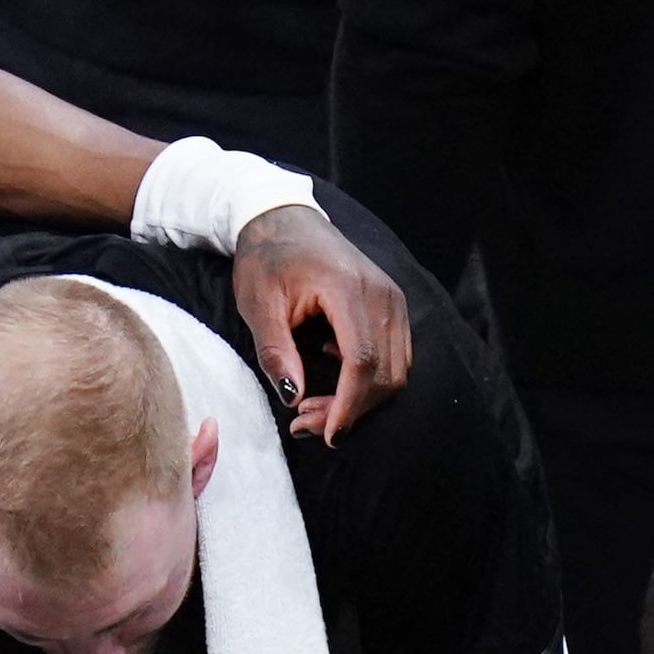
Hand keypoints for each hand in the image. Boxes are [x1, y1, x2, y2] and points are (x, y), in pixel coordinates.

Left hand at [234, 206, 410, 440]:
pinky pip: (395, 356)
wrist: (285, 219)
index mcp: (347, 289)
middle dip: (350, 409)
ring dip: (361, 400)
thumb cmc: (267, 259)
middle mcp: (382, 295)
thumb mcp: (258, 304)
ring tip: (315, 408)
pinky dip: (370, 380)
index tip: (327, 434)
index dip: (348, 404)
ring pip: (395, 370)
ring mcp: (393, 300)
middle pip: (384, 372)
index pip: (362, 360)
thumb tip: (294, 398)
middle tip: (306, 425)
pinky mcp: (393, 306)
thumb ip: (275, 351)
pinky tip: (334, 374)